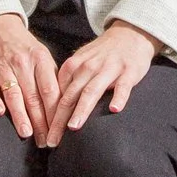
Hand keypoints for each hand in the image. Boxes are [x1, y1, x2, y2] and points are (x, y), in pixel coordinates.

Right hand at [0, 15, 59, 139]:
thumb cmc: (24, 47)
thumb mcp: (42, 56)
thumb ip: (52, 79)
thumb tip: (65, 106)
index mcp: (40, 59)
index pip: (50, 90)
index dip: (55, 113)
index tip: (59, 131)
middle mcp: (22, 62)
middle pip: (33, 96)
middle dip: (40, 121)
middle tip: (45, 141)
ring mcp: (2, 64)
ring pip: (13, 93)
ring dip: (20, 115)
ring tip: (27, 133)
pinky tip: (0, 112)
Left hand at [41, 23, 157, 146]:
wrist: (130, 35)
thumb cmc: (103, 54)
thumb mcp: (81, 62)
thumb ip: (69, 81)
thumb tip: (53, 107)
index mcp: (73, 66)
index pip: (58, 94)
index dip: (50, 115)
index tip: (46, 134)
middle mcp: (88, 67)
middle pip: (70, 96)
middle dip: (59, 120)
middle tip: (53, 141)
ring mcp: (108, 69)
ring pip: (92, 91)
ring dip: (82, 109)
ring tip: (73, 127)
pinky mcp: (128, 72)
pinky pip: (122, 86)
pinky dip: (118, 97)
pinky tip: (114, 110)